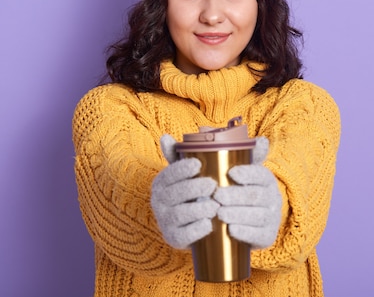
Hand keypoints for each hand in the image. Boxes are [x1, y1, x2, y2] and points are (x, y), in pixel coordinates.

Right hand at [150, 134, 218, 248]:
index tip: (198, 163)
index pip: (169, 173)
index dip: (181, 168)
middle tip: (213, 184)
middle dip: (193, 188)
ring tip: (215, 205)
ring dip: (198, 209)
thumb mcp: (190, 171)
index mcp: (161, 182)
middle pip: (175, 194)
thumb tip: (165, 135)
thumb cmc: (194, 190)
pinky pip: (183, 235)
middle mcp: (158, 201)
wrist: (192, 222)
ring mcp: (165, 221)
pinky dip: (197, 230)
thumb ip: (188, 152)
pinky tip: (210, 224)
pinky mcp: (174, 239)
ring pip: (180, 214)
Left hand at [213, 137, 281, 248]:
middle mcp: (273, 198)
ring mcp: (272, 219)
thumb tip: (250, 139)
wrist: (250, 221)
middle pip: (255, 196)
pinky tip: (230, 230)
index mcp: (267, 179)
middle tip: (217, 195)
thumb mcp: (241, 172)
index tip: (231, 173)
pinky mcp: (267, 237)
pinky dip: (244, 233)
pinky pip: (258, 235)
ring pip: (257, 216)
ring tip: (219, 213)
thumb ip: (240, 156)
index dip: (247, 173)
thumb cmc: (240, 190)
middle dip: (235, 195)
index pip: (261, 174)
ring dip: (237, 214)